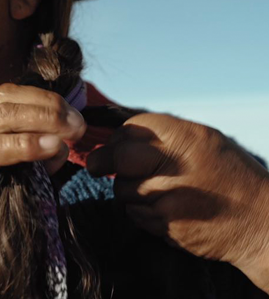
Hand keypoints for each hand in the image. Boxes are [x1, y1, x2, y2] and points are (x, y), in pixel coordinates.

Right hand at [0, 83, 86, 268]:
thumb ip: (24, 160)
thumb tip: (59, 148)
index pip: (8, 95)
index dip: (42, 98)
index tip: (70, 114)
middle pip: (9, 97)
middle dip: (49, 104)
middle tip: (78, 122)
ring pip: (5, 114)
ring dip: (45, 117)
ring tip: (72, 130)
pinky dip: (28, 144)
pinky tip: (51, 147)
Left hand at [86, 113, 268, 289]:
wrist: (261, 222)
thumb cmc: (230, 177)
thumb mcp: (206, 141)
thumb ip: (166, 136)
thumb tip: (121, 135)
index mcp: (186, 137)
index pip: (131, 128)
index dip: (117, 138)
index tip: (115, 146)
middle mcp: (176, 164)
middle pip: (118, 157)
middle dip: (103, 162)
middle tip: (98, 167)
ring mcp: (169, 196)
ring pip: (122, 189)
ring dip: (126, 191)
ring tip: (151, 191)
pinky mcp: (166, 224)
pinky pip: (133, 214)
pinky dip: (138, 212)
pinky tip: (160, 209)